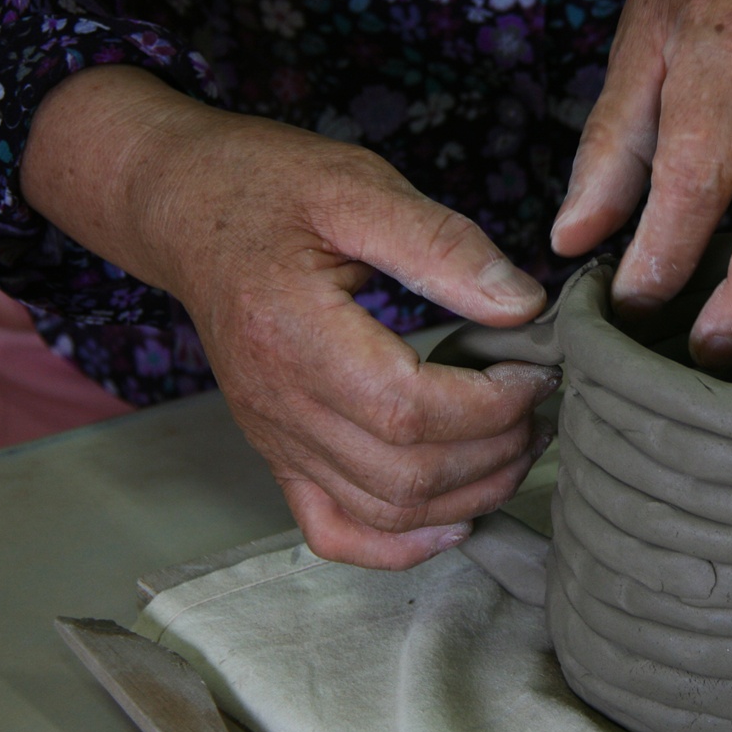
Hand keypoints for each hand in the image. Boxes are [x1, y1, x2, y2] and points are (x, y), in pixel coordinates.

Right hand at [24, 67, 557, 568]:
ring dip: (470, 495)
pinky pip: (335, 532)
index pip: (408, 409)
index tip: (537, 369)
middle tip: (542, 403)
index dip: (491, 404)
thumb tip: (523, 306)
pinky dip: (401, 544)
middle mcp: (278, 401)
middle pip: (405, 474)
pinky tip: (454, 518)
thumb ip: (444, 245)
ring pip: (385, 512)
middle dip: (497, 450)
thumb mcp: (359, 188)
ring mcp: (275, 438)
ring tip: (520, 443)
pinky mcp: (279, 453)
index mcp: (293, 331)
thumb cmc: (270, 189)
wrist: (189, 211)